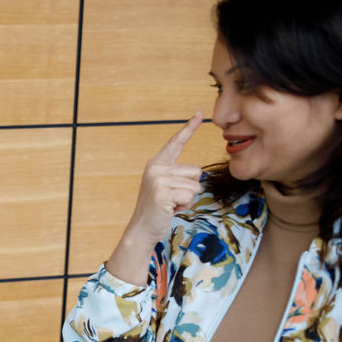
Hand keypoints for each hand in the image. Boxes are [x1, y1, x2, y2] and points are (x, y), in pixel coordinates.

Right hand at [130, 111, 204, 241]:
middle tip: (172, 198)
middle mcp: (155, 167)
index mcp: (156, 163)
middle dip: (190, 188)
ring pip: (195, 185)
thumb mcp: (166, 186)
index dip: (188, 128)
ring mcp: (158, 180)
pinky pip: (189, 196)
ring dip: (187, 199)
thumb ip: (177, 175)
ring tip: (170, 204)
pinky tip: (170, 209)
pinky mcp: (162, 193)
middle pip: (196, 171)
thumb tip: (196, 173)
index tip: (199, 113)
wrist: (142, 229)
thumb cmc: (158, 209)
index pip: (176, 142)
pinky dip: (184, 206)